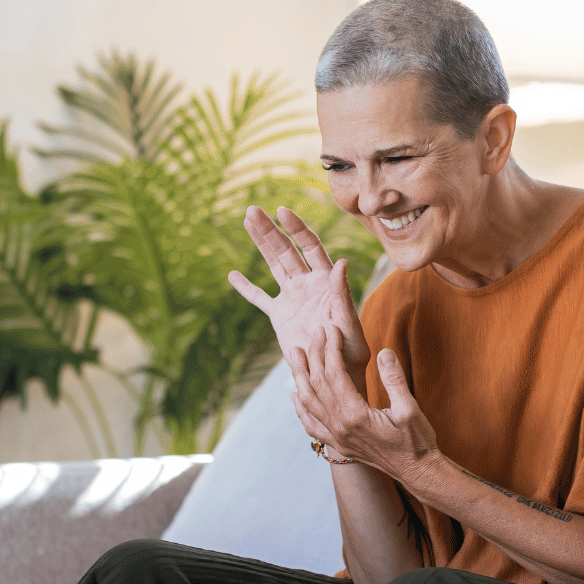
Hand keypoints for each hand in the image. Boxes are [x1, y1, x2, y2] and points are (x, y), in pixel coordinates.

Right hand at [228, 205, 369, 379]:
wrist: (335, 373)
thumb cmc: (350, 350)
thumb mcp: (347, 322)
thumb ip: (341, 293)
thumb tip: (343, 262)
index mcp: (326, 281)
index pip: (310, 246)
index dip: (296, 228)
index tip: (282, 211)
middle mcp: (308, 283)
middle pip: (286, 250)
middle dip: (269, 230)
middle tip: (251, 210)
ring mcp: (292, 297)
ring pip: (273, 265)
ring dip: (260, 244)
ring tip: (246, 220)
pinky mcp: (279, 316)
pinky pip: (260, 299)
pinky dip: (246, 288)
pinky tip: (232, 276)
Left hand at [288, 325, 439, 483]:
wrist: (417, 472)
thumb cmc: (417, 441)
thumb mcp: (410, 409)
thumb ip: (394, 380)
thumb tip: (384, 353)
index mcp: (355, 415)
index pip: (335, 374)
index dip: (331, 349)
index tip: (331, 330)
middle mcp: (340, 427)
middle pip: (318, 385)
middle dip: (314, 356)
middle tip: (312, 334)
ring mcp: (337, 438)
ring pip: (309, 403)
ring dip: (300, 377)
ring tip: (294, 356)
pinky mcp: (340, 445)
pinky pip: (312, 426)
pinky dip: (301, 409)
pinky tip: (295, 395)